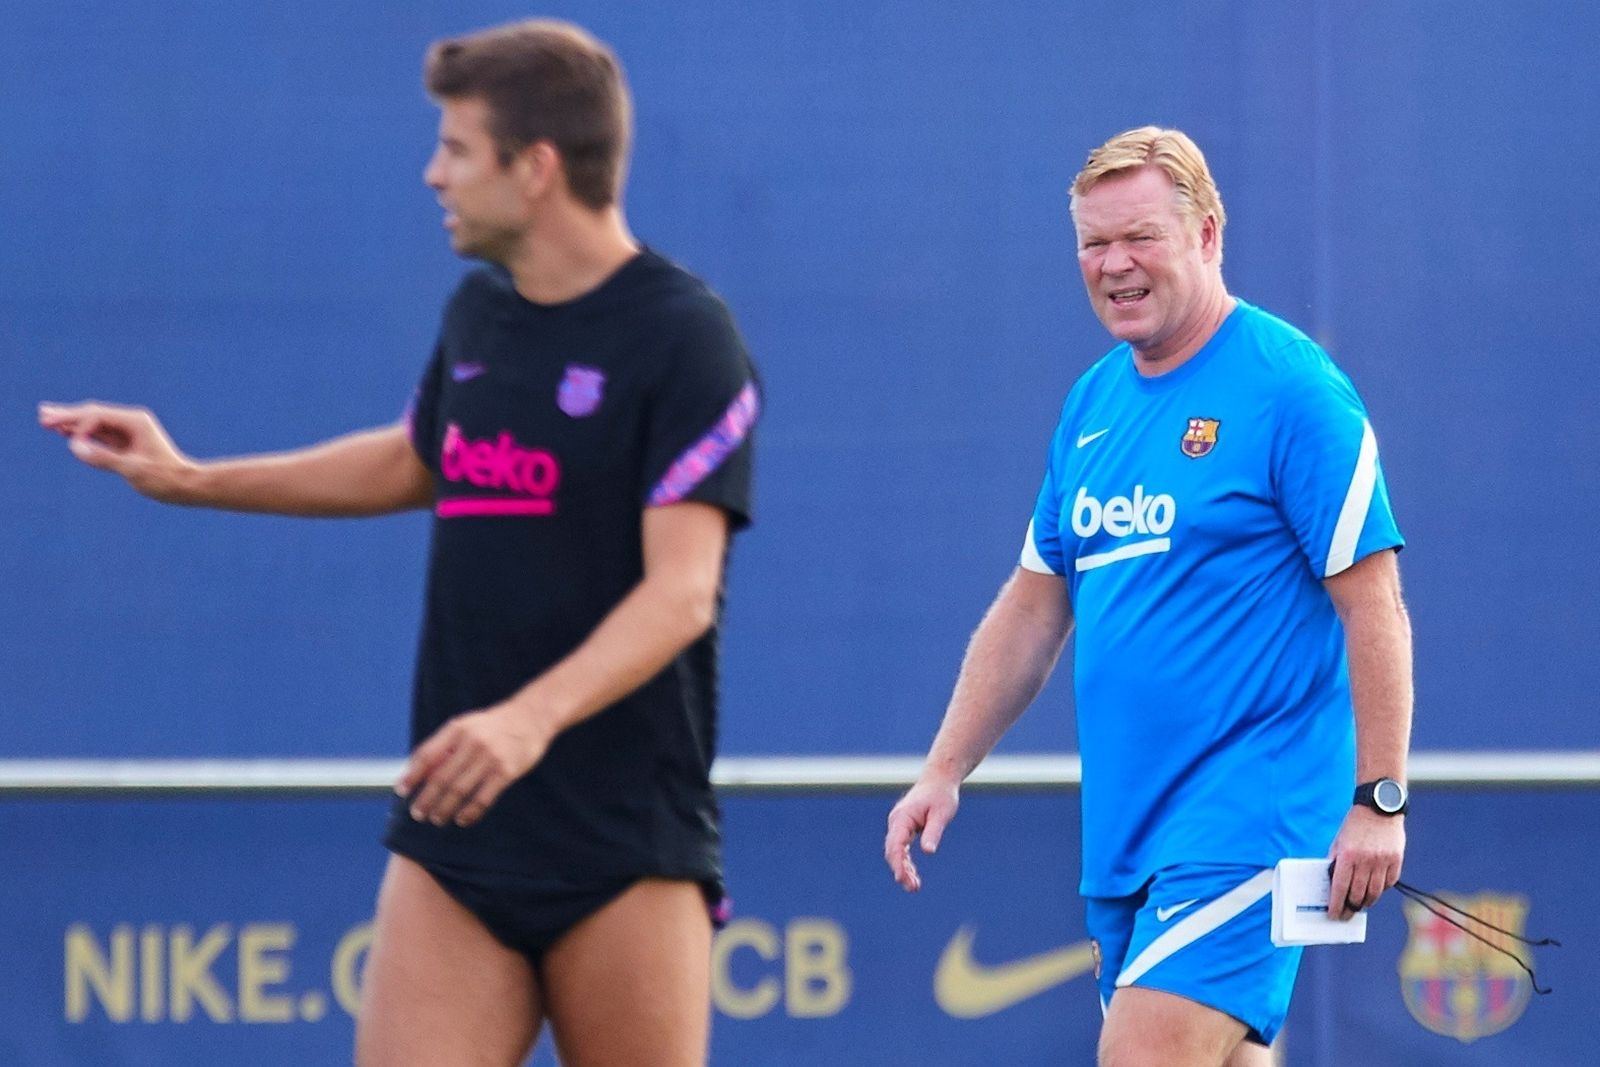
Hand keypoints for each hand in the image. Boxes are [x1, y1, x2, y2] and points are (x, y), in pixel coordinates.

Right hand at [38, 401, 195, 501]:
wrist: (185, 486)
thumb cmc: (164, 478)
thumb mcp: (133, 469)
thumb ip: (104, 458)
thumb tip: (74, 446)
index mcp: (135, 421)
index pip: (98, 416)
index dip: (81, 427)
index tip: (73, 445)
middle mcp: (131, 422)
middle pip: (93, 414)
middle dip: (68, 415)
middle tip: (42, 414)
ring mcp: (128, 432)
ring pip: (94, 424)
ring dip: (71, 422)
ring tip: (46, 418)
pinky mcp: (125, 444)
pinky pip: (99, 435)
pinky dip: (82, 434)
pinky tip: (66, 432)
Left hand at [396, 703, 555, 827]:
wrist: (531, 717)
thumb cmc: (493, 725)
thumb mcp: (466, 726)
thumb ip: (444, 746)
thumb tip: (418, 772)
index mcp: (457, 729)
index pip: (427, 755)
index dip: (412, 776)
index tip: (402, 792)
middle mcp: (472, 742)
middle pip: (441, 778)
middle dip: (426, 799)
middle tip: (418, 814)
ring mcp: (490, 758)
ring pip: (460, 791)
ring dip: (445, 809)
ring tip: (437, 819)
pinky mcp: (507, 771)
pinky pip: (483, 798)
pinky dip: (470, 812)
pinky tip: (462, 820)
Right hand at [884, 776, 959, 892]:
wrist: (938, 781)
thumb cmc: (941, 795)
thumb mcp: (942, 814)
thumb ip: (933, 832)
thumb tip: (928, 852)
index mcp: (903, 817)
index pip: (895, 844)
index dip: (898, 863)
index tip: (902, 879)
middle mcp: (896, 821)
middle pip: (893, 851)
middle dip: (900, 871)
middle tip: (912, 888)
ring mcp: (898, 825)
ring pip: (896, 851)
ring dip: (903, 869)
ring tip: (914, 887)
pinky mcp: (904, 828)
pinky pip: (901, 848)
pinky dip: (905, 861)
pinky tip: (913, 875)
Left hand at [1327, 806, 1404, 918]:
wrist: (1379, 807)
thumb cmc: (1355, 825)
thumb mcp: (1339, 841)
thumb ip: (1336, 861)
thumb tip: (1333, 882)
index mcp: (1348, 855)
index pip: (1340, 888)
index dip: (1337, 904)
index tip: (1334, 914)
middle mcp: (1366, 861)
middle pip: (1359, 894)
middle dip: (1351, 908)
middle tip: (1347, 914)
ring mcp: (1383, 861)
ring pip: (1375, 892)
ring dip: (1367, 902)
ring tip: (1360, 905)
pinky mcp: (1396, 860)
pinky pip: (1389, 883)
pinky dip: (1381, 889)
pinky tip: (1375, 891)